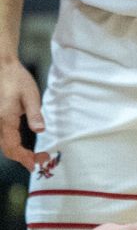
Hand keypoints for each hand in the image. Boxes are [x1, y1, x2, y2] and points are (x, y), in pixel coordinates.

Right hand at [0, 57, 48, 171]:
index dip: (24, 159)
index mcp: (5, 119)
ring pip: (2, 143)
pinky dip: (11, 144)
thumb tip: (40, 131)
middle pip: (6, 149)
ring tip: (33, 154)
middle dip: (22, 157)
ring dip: (16, 152)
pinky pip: (1, 136)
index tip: (37, 164)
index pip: (12, 147)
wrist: (2, 66)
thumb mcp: (31, 96)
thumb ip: (35, 114)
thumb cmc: (17, 79)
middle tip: (40, 158)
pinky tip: (22, 146)